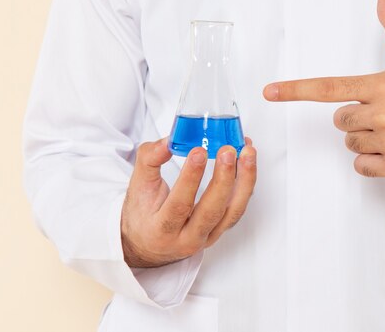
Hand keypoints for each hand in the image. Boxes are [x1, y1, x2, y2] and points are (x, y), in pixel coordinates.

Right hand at [121, 138, 256, 267]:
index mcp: (161, 229)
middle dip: (224, 179)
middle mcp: (187, 238)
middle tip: (228, 150)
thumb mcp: (137, 185)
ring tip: (247, 153)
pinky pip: (237, 208)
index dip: (191, 178)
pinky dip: (245, 184)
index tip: (199, 152)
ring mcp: (207, 237)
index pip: (179, 205)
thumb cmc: (142, 213)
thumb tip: (169, 140)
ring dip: (244, 180)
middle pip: (211, 211)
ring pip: (232, 211)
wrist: (148, 243)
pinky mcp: (220, 231)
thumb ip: (149, 159)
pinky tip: (247, 162)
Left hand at [263, 0, 384, 177]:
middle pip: (340, 121)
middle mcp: (382, 114)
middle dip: (354, 118)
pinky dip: (372, 161)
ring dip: (365, 139)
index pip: (329, 88)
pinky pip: (362, 166)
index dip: (295, 90)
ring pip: (351, 143)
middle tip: (382, 113)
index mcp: (380, 86)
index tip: (269, 92)